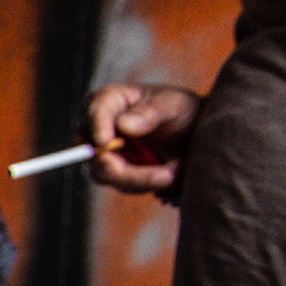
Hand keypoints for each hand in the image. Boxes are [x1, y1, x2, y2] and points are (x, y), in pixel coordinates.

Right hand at [85, 83, 199, 192]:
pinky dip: (145, 183)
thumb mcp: (173, 105)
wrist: (193, 135)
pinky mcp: (114, 173)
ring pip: (105, 173)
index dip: (98, 127)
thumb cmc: (180, 111)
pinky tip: (169, 173)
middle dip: (118, 166)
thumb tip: (123, 125)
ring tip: (171, 174)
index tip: (105, 141)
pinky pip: (121, 184)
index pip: (96, 111)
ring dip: (138, 178)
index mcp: (110, 101)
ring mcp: (103, 153)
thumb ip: (150, 113)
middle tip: (149, 172)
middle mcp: (99, 128)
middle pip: (92, 149)